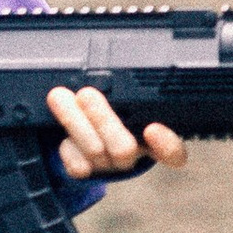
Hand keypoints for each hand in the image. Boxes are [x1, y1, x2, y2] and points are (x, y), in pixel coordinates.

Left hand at [48, 85, 186, 182]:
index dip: (167, 146)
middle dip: (103, 121)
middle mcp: (135, 154)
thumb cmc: (115, 101)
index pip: (174, 151)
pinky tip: (59, 128)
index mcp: (155, 136)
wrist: (86, 126)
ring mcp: (110, 165)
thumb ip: (126, 86)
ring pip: (94, 152)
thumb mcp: (126, 91)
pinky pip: (76, 165)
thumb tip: (117, 61)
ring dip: (75, 122)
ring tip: (59, 96)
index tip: (152, 129)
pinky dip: (66, 146)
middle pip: (124, 149)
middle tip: (87, 94)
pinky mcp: (88, 171)